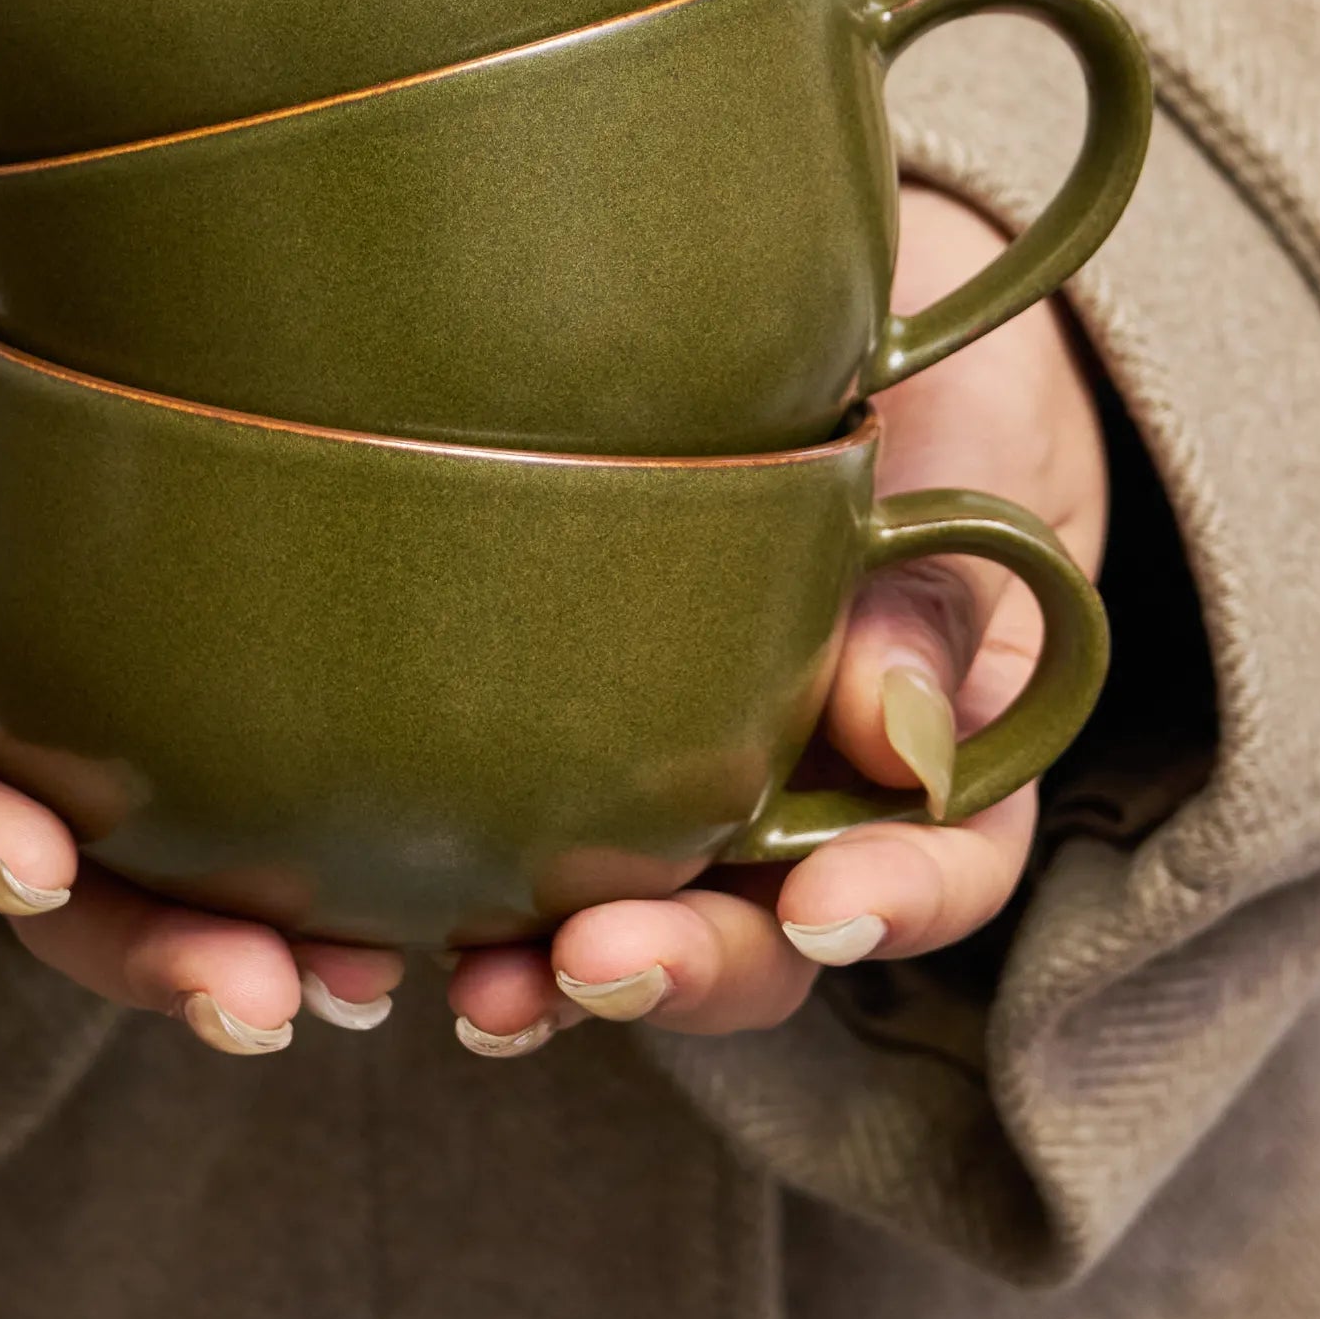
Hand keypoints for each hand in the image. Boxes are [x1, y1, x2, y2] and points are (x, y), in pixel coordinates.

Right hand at [0, 181, 403, 1052]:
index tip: (34, 868)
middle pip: (44, 880)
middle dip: (143, 949)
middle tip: (253, 1004)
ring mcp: (74, 738)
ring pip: (152, 876)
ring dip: (247, 946)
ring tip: (363, 992)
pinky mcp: (175, 708)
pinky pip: (235, 809)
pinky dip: (312, 875)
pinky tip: (419, 923)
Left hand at [445, 185, 1108, 1053]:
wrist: (819, 325)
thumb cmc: (918, 389)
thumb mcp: (964, 461)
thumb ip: (926, 599)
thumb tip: (896, 744)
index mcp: (930, 751)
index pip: (941, 868)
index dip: (893, 901)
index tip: (825, 906)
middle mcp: (803, 803)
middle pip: (767, 940)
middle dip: (686, 971)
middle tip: (600, 963)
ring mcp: (674, 789)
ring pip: (628, 925)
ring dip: (551, 978)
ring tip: (481, 993)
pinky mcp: (549, 750)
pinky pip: (500, 847)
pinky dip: (432, 908)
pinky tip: (355, 936)